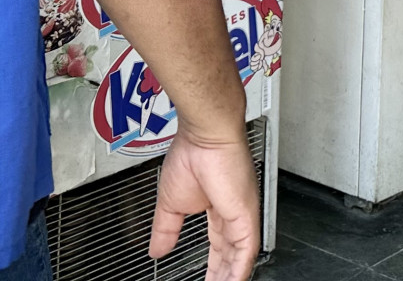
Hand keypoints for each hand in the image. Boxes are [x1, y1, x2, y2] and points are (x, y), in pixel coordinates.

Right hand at [149, 129, 260, 280]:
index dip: (213, 266)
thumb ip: (165, 229)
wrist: (203, 135)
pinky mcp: (246, 217)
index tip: (204, 279)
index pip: (218, 246)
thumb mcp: (170, 203)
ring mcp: (242, 216)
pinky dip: (238, 272)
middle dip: (221, 276)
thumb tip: (156, 250)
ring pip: (240, 258)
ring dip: (228, 277)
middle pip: (229, 256)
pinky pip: (247, 253)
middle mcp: (233, 214)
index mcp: (218, 208)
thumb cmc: (191, 153)